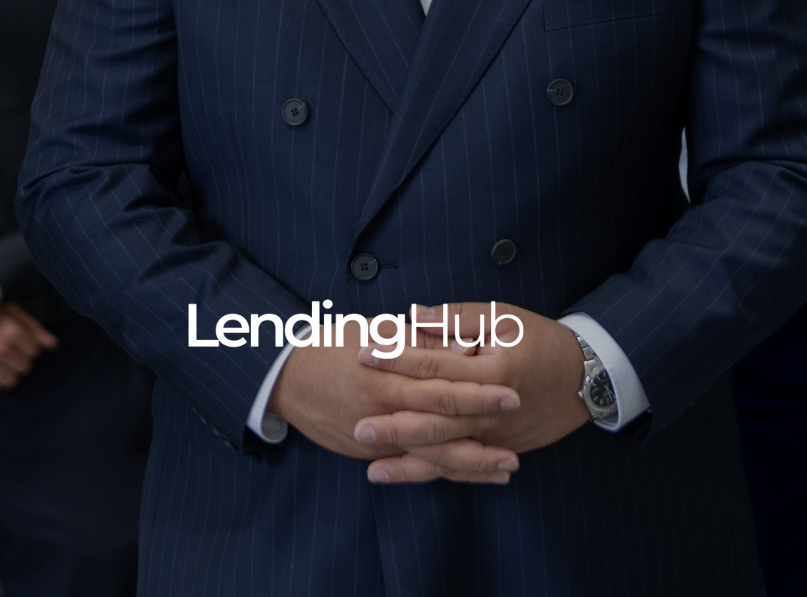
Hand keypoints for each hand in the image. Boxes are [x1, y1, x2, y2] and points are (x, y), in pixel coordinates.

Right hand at [0, 303, 58, 394]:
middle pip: (24, 367)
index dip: (28, 346)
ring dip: (7, 372)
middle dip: (19, 360)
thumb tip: (53, 345)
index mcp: (10, 328)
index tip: (18, 340)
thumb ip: (32, 325)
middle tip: (7, 350)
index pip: (33, 350)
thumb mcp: (8, 308)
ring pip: (10, 380)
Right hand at [267, 329, 522, 483]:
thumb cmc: (331, 345)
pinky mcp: (371, 453)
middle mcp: (384, 412)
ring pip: (432, 456)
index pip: (441, 386)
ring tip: (508, 466)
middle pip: (443, 426)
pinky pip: (414, 466)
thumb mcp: (375, 331)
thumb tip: (462, 346)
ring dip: (472, 462)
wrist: (286, 378)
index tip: (511, 390)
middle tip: (520, 433)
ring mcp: (378, 439)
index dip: (478, 390)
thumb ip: (419, 340)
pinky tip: (470, 475)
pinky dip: (445, 471)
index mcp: (387, 378)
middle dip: (484, 431)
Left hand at [354, 302, 589, 483]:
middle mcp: (492, 411)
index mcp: (492, 370)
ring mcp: (496, 437)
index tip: (364, 354)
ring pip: (447, 453)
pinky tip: (407, 478)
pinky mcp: (500, 450)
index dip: (398, 358)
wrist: (587, 379)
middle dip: (395, 425)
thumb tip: (414, 315)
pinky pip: (463, 467)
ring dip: (408, 461)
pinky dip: (434, 474)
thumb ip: (458, 317)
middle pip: (436, 420)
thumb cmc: (542, 340)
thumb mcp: (504, 317)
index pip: (435, 365)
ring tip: (371, 467)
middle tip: (358, 426)